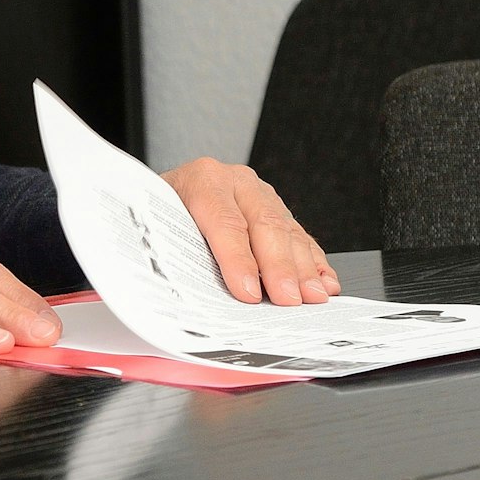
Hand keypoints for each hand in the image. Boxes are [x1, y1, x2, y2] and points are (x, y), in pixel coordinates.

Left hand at [160, 158, 339, 304]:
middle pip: (264, 224)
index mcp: (201, 179)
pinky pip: (301, 236)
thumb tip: (189, 294)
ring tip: (312, 296)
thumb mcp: (155, 224)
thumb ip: (173, 250)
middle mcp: (234, 181)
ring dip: (303, 268)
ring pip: (287, 230)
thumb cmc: (159, 212)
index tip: (248, 292)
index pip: (224, 221)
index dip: (238, 259)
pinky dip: (314, 262)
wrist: (160, 189)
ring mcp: (258, 193)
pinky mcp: (276, 208)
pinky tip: (324, 281)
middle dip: (279, 267)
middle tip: (288, 300)